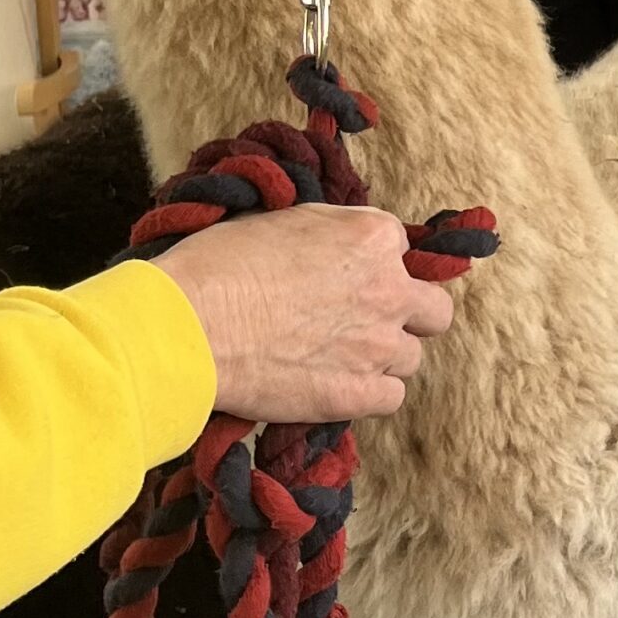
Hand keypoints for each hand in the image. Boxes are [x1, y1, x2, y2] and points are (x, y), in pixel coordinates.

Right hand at [155, 204, 456, 422]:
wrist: (184, 327)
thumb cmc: (215, 266)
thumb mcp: (277, 220)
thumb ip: (326, 232)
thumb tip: (334, 245)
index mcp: (371, 238)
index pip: (400, 248)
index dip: (372, 265)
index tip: (344, 276)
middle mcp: (388, 289)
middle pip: (432, 310)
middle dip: (407, 314)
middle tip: (365, 322)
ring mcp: (378, 344)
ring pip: (411, 357)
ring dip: (382, 358)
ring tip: (336, 358)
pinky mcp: (358, 392)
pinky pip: (392, 396)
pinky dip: (369, 394)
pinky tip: (335, 386)